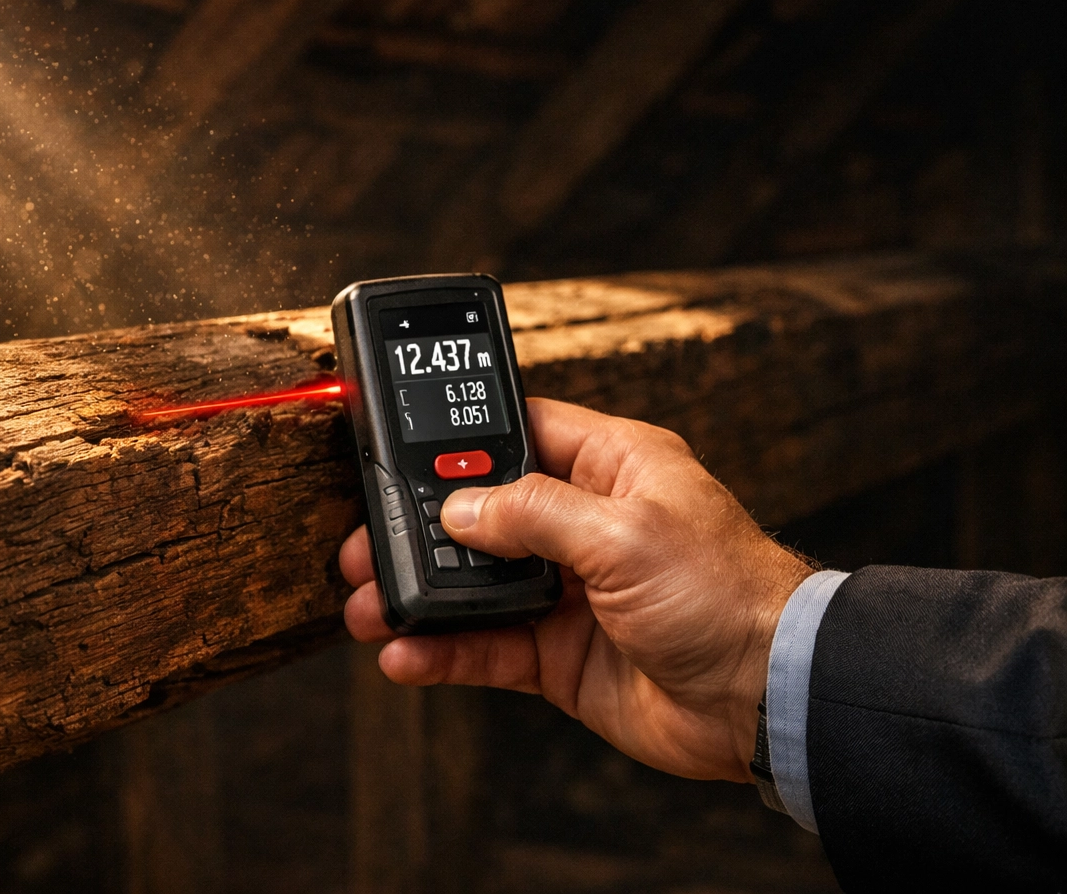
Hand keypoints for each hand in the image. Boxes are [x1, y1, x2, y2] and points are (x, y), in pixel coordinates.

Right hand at [340, 398, 812, 782]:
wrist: (767, 699)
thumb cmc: (728, 595)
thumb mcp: (625, 533)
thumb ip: (534, 514)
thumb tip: (461, 510)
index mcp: (610, 468)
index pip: (518, 434)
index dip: (460, 440)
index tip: (400, 451)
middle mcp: (584, 524)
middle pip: (479, 513)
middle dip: (419, 529)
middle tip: (367, 541)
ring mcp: (568, 591)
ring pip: (472, 583)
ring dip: (419, 594)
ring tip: (367, 605)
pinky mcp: (558, 653)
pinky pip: (486, 646)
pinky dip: (442, 650)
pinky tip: (405, 654)